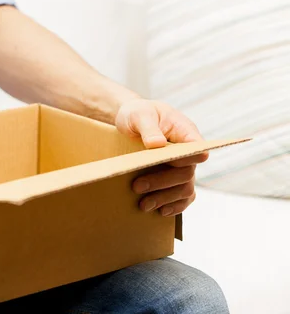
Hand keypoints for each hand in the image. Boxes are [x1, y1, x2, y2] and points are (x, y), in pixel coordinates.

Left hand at [115, 99, 207, 216]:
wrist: (130, 122)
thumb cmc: (137, 114)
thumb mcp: (139, 114)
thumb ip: (148, 127)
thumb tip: (157, 144)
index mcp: (185, 132)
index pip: (196, 148)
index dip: (190, 158)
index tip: (174, 163)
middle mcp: (188, 152)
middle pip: (186, 172)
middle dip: (162, 182)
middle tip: (137, 187)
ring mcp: (183, 167)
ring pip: (185, 188)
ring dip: (166, 198)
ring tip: (144, 205)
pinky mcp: (174, 179)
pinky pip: (184, 196)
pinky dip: (175, 206)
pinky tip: (161, 211)